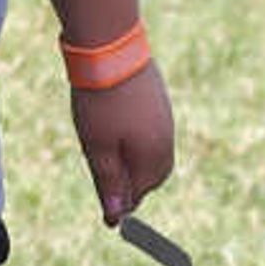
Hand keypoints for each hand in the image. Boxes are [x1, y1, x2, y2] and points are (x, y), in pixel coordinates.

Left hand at [69, 61, 173, 226]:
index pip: (140, 193)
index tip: (109, 219)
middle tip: (109, 189)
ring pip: (151, 152)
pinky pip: (151, 131)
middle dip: (132, 185)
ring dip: (133, 161)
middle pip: (151, 176)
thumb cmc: (100, 102)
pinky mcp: (158, 99)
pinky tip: (116, 130)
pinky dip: (136, 141)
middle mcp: (166, 138)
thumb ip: (109, 182)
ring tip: (108, 157)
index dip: (123, 206)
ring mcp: (165, 116)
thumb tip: (118, 215)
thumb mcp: (98, 148)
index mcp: (153, 156)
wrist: (110, 46)